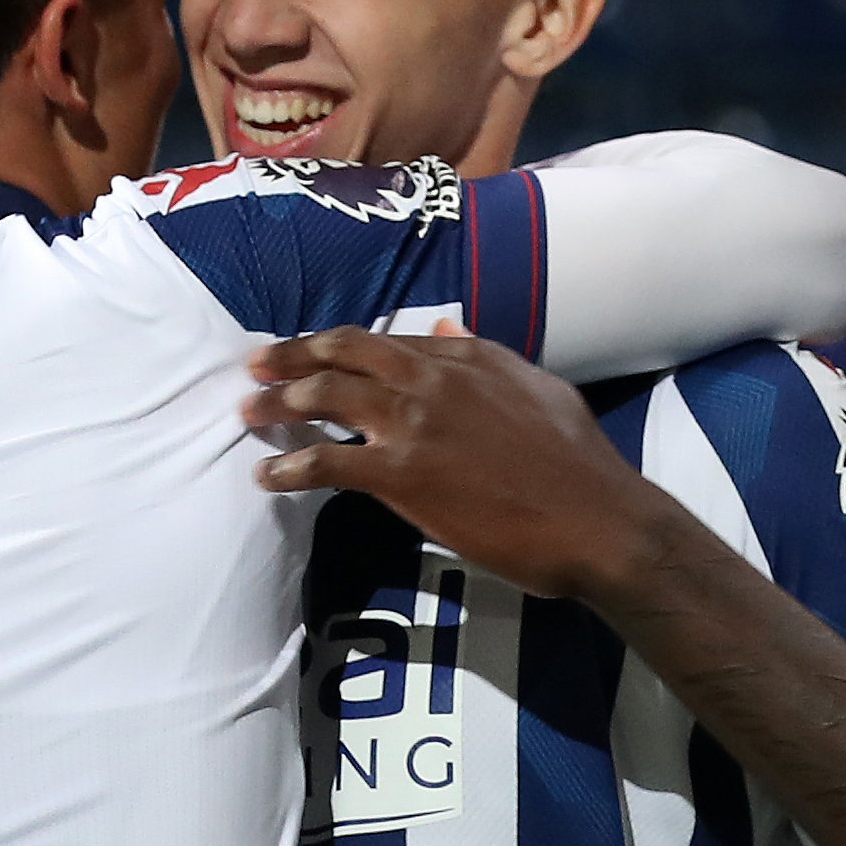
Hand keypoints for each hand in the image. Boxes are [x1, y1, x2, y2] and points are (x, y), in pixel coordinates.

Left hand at [243, 324, 665, 602]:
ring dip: (279, 403)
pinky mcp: (402, 474)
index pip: (385, 341)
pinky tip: (267, 476)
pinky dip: (289, 467)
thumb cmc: (576, 464)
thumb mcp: (535, 389)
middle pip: (343, 354)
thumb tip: (446, 327)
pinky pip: (327, 464)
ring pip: (325, 398)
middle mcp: (432, 378)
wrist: (596, 519)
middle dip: (292, 356)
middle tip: (256, 365)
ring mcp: (413, 424)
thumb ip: (484, 357)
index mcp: (466, 356)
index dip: (339, 345)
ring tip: (248, 412)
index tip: (309, 352)